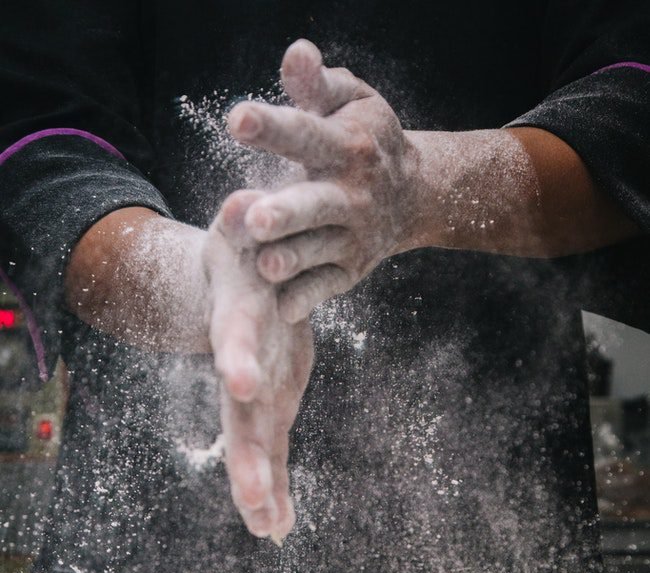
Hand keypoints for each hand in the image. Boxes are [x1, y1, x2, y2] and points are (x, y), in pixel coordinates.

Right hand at [204, 190, 313, 540]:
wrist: (240, 285)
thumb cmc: (246, 256)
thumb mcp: (241, 234)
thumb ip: (242, 220)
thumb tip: (244, 201)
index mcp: (240, 320)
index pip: (238, 341)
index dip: (239, 360)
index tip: (244, 386)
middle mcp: (243, 364)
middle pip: (241, 415)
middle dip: (248, 457)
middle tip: (255, 501)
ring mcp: (254, 392)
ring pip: (254, 446)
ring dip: (261, 489)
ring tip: (270, 530)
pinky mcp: (267, 405)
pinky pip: (271, 450)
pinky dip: (275, 488)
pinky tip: (279, 528)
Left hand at [228, 39, 418, 322]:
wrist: (415, 194)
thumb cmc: (367, 140)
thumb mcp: (351, 102)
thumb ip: (317, 85)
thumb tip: (295, 52)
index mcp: (347, 146)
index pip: (306, 134)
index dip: (273, 127)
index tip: (237, 121)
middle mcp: (353, 194)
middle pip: (316, 204)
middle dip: (287, 212)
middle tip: (255, 219)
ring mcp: (354, 236)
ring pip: (319, 251)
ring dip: (293, 259)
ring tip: (265, 266)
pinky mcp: (351, 269)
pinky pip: (326, 286)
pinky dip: (306, 298)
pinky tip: (281, 309)